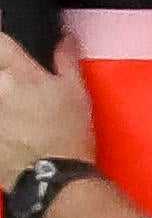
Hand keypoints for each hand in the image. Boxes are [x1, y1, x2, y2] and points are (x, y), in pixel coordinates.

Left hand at [0, 31, 96, 171]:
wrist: (54, 178)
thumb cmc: (67, 136)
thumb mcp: (77, 94)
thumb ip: (67, 61)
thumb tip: (66, 39)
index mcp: (20, 73)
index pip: (1, 43)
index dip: (3, 46)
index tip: (7, 51)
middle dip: (3, 75)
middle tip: (16, 87)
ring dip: (4, 100)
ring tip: (16, 113)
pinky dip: (2, 123)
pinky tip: (11, 129)